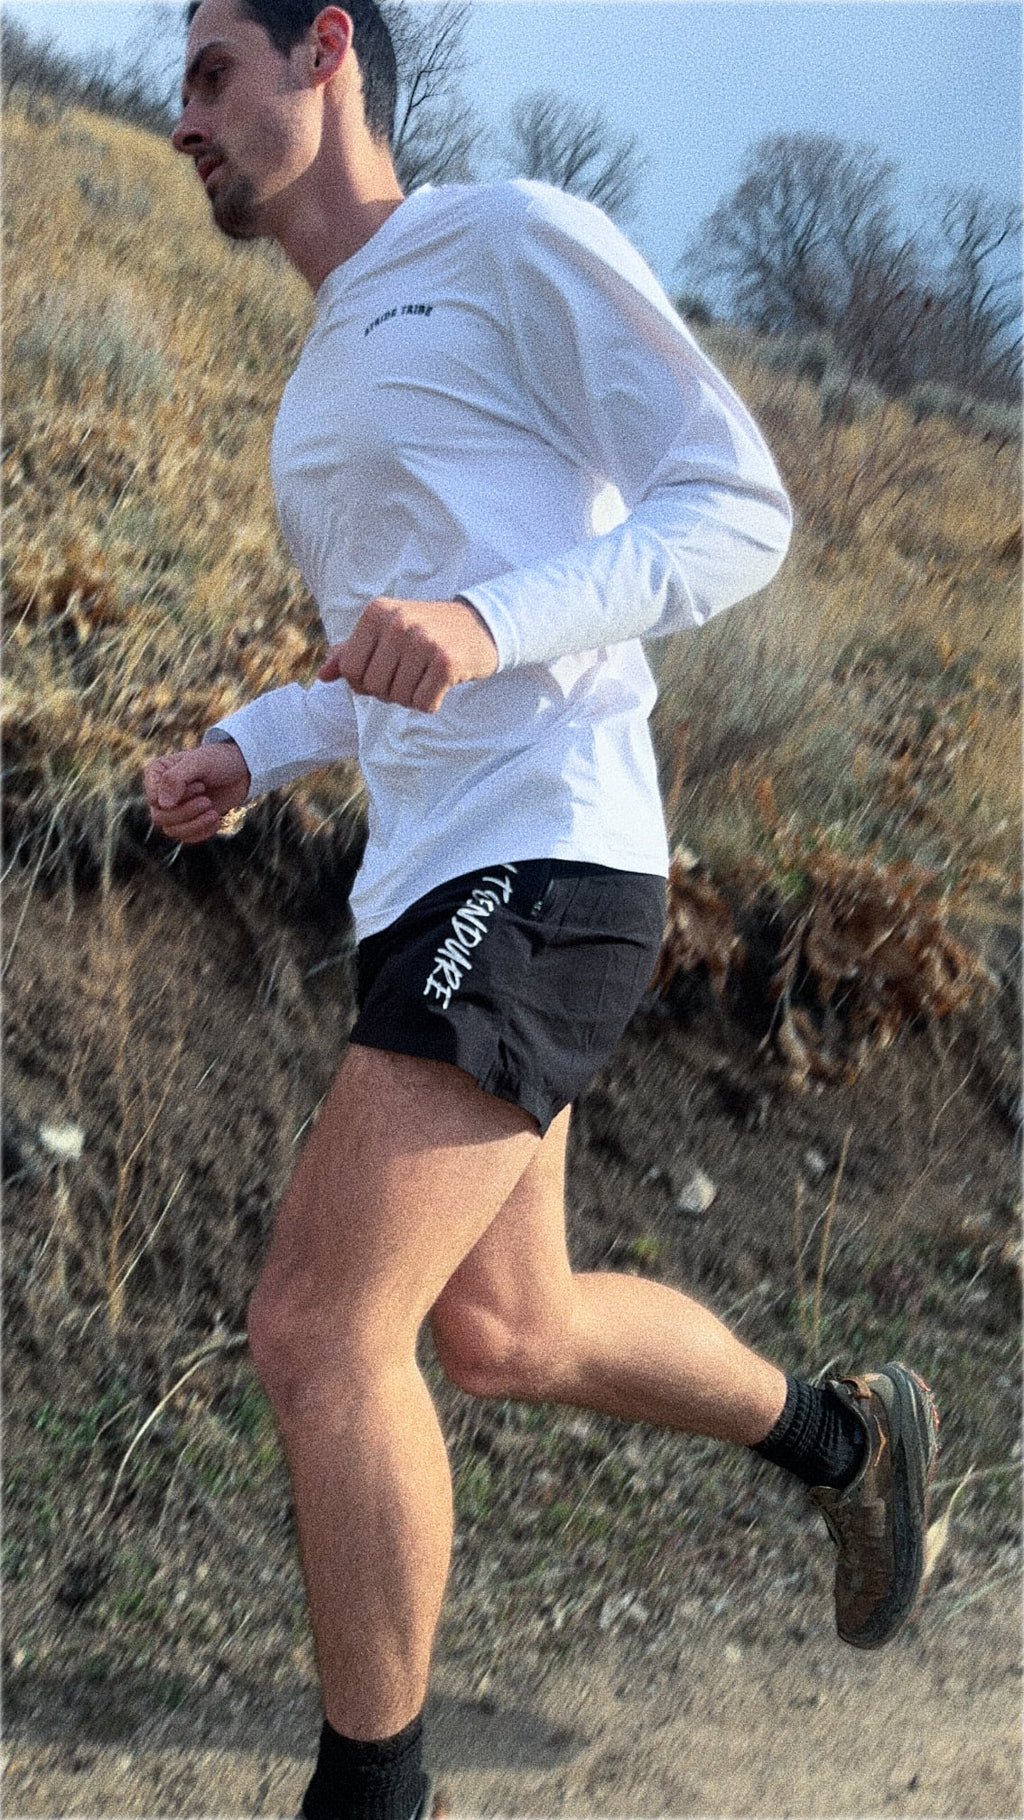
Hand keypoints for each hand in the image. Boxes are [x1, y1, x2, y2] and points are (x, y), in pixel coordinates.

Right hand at [144, 739, 250, 842]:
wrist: (242, 770)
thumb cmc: (219, 760)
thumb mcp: (198, 763)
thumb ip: (175, 779)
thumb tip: (162, 805)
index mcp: (156, 773)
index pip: (154, 799)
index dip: (177, 798)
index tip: (200, 786)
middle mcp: (160, 792)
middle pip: (160, 818)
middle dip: (186, 813)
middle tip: (207, 801)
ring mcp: (173, 808)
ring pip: (171, 830)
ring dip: (195, 824)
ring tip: (213, 813)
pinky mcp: (188, 820)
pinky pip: (186, 837)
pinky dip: (201, 832)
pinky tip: (216, 820)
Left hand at [317, 596, 497, 711]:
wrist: (482, 625)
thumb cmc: (427, 631)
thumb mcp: (386, 632)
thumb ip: (352, 651)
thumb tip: (323, 676)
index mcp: (377, 612)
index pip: (350, 669)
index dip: (364, 682)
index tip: (385, 672)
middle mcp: (398, 623)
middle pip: (372, 687)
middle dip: (389, 692)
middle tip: (410, 675)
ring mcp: (422, 641)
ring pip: (398, 698)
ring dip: (411, 698)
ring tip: (426, 676)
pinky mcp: (445, 661)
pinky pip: (423, 704)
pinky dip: (431, 703)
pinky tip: (441, 684)